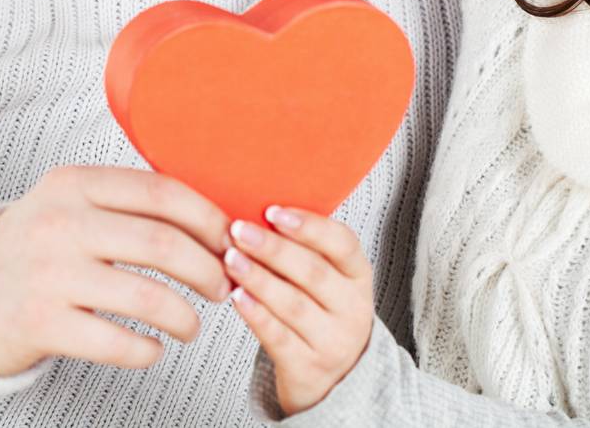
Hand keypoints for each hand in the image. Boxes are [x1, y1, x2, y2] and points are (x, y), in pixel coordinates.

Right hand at [0, 166, 232, 376]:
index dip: (208, 219)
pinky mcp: (41, 324)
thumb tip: (214, 221)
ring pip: (149, 298)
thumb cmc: (36, 246)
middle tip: (221, 286)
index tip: (228, 241)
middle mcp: (62, 223)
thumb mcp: (72, 202)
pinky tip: (153, 348)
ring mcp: (49, 275)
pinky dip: (147, 351)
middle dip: (208, 270)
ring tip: (191, 325)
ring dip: (186, 316)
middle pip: (164, 244)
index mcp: (76, 184)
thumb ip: (128, 201)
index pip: (162, 193)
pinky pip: (117, 343)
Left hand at [224, 207, 374, 416]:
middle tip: (240, 231)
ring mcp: (334, 342)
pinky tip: (236, 296)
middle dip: (273, 248)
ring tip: (230, 259)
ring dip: (258, 278)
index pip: (343, 244)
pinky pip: (278, 338)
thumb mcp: (329, 281)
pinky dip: (256, 314)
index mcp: (359, 276)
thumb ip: (304, 250)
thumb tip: (258, 215)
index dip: (308, 226)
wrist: (336, 378)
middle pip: (313, 272)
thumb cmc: (320, 312)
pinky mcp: (309, 369)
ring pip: (293, 304)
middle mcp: (353, 309)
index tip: (273, 211)